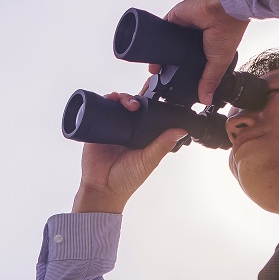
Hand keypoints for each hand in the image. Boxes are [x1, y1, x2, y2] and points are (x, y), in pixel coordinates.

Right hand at [72, 93, 187, 213]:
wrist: (102, 188)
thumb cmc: (126, 179)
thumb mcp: (148, 160)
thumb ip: (162, 145)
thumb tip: (181, 131)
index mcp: (141, 136)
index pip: (147, 114)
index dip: (151, 101)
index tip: (155, 91)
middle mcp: (126, 130)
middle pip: (131, 105)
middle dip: (134, 97)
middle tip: (136, 104)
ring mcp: (111, 128)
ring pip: (117, 105)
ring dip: (121, 98)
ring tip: (126, 104)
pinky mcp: (97, 128)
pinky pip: (100, 110)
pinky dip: (104, 100)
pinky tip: (110, 99)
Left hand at [148, 0, 248, 103]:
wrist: (223, 11)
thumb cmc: (228, 31)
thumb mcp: (219, 62)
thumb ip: (209, 80)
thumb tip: (206, 99)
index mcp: (203, 49)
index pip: (187, 65)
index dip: (179, 75)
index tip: (169, 89)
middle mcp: (191, 39)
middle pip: (173, 55)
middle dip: (165, 67)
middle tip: (157, 81)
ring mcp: (181, 29)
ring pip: (164, 44)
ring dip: (158, 56)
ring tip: (153, 71)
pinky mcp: (173, 18)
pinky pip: (160, 30)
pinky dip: (154, 40)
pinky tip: (152, 52)